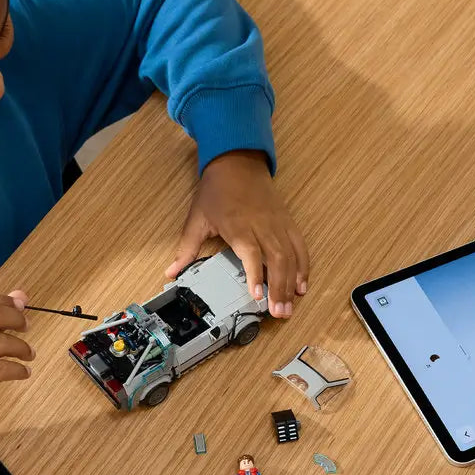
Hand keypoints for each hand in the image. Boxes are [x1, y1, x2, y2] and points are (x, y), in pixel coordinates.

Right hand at [0, 290, 32, 449]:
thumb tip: (22, 296)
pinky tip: (23, 372)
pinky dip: (19, 370)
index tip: (20, 307)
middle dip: (16, 319)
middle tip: (26, 328)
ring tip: (28, 354)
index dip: (4, 301)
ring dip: (22, 348)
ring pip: (1, 343)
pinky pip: (3, 369)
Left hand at [166, 150, 308, 317]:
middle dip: (280, 289)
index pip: (251, 254)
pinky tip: (302, 285)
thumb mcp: (197, 218)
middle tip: (279, 313)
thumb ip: (187, 249)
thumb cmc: (217, 190)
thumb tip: (171, 272)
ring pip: (291, 256)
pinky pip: (299, 246)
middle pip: (277, 260)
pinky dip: (303, 266)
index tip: (258, 296)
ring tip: (290, 306)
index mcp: (238, 226)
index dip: (256, 275)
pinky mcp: (287, 222)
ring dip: (292, 283)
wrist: (237, 161)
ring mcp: (277, 224)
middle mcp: (262, 226)